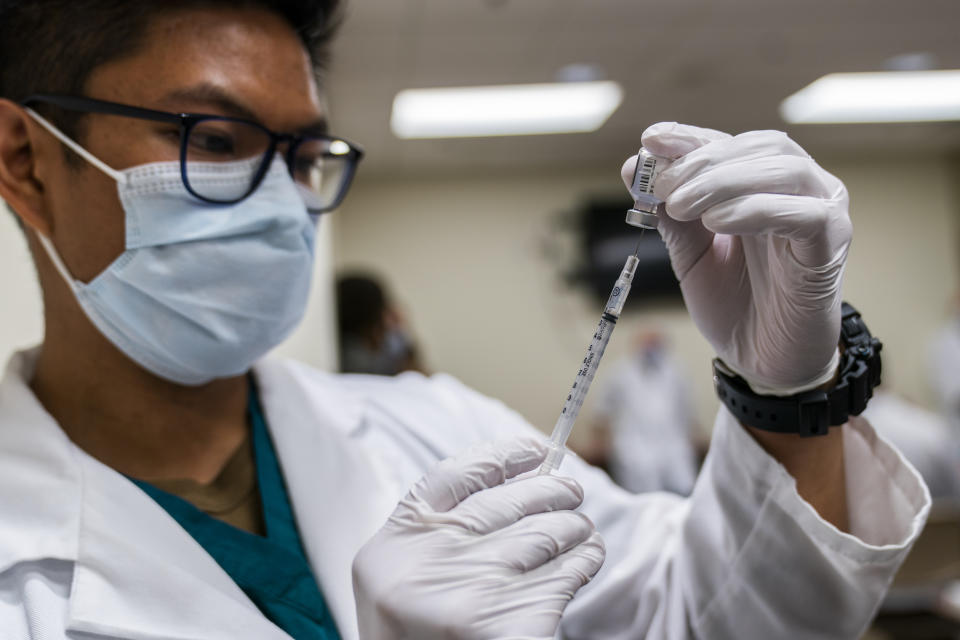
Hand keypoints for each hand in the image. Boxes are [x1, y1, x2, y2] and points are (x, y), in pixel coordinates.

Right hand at [352, 438, 604, 639]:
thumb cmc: (413, 633)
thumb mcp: (400, 576)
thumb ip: (440, 531)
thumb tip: (519, 481)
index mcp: (397, 541)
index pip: (455, 474)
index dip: (501, 455)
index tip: (536, 450)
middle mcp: (432, 561)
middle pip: (508, 503)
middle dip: (551, 491)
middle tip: (572, 492)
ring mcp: (473, 595)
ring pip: (544, 536)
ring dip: (574, 527)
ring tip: (583, 530)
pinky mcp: (510, 629)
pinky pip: (564, 577)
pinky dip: (584, 563)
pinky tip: (588, 558)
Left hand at [622, 123, 851, 393]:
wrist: (763, 362)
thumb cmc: (733, 305)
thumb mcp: (690, 256)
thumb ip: (669, 215)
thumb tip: (632, 168)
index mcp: (763, 185)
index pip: (730, 144)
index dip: (691, 137)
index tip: (651, 139)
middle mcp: (799, 190)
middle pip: (760, 148)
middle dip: (704, 161)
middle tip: (663, 187)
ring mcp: (822, 213)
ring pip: (783, 171)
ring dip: (724, 181)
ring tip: (681, 206)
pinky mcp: (834, 244)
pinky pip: (804, 214)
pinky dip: (756, 210)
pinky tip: (717, 221)